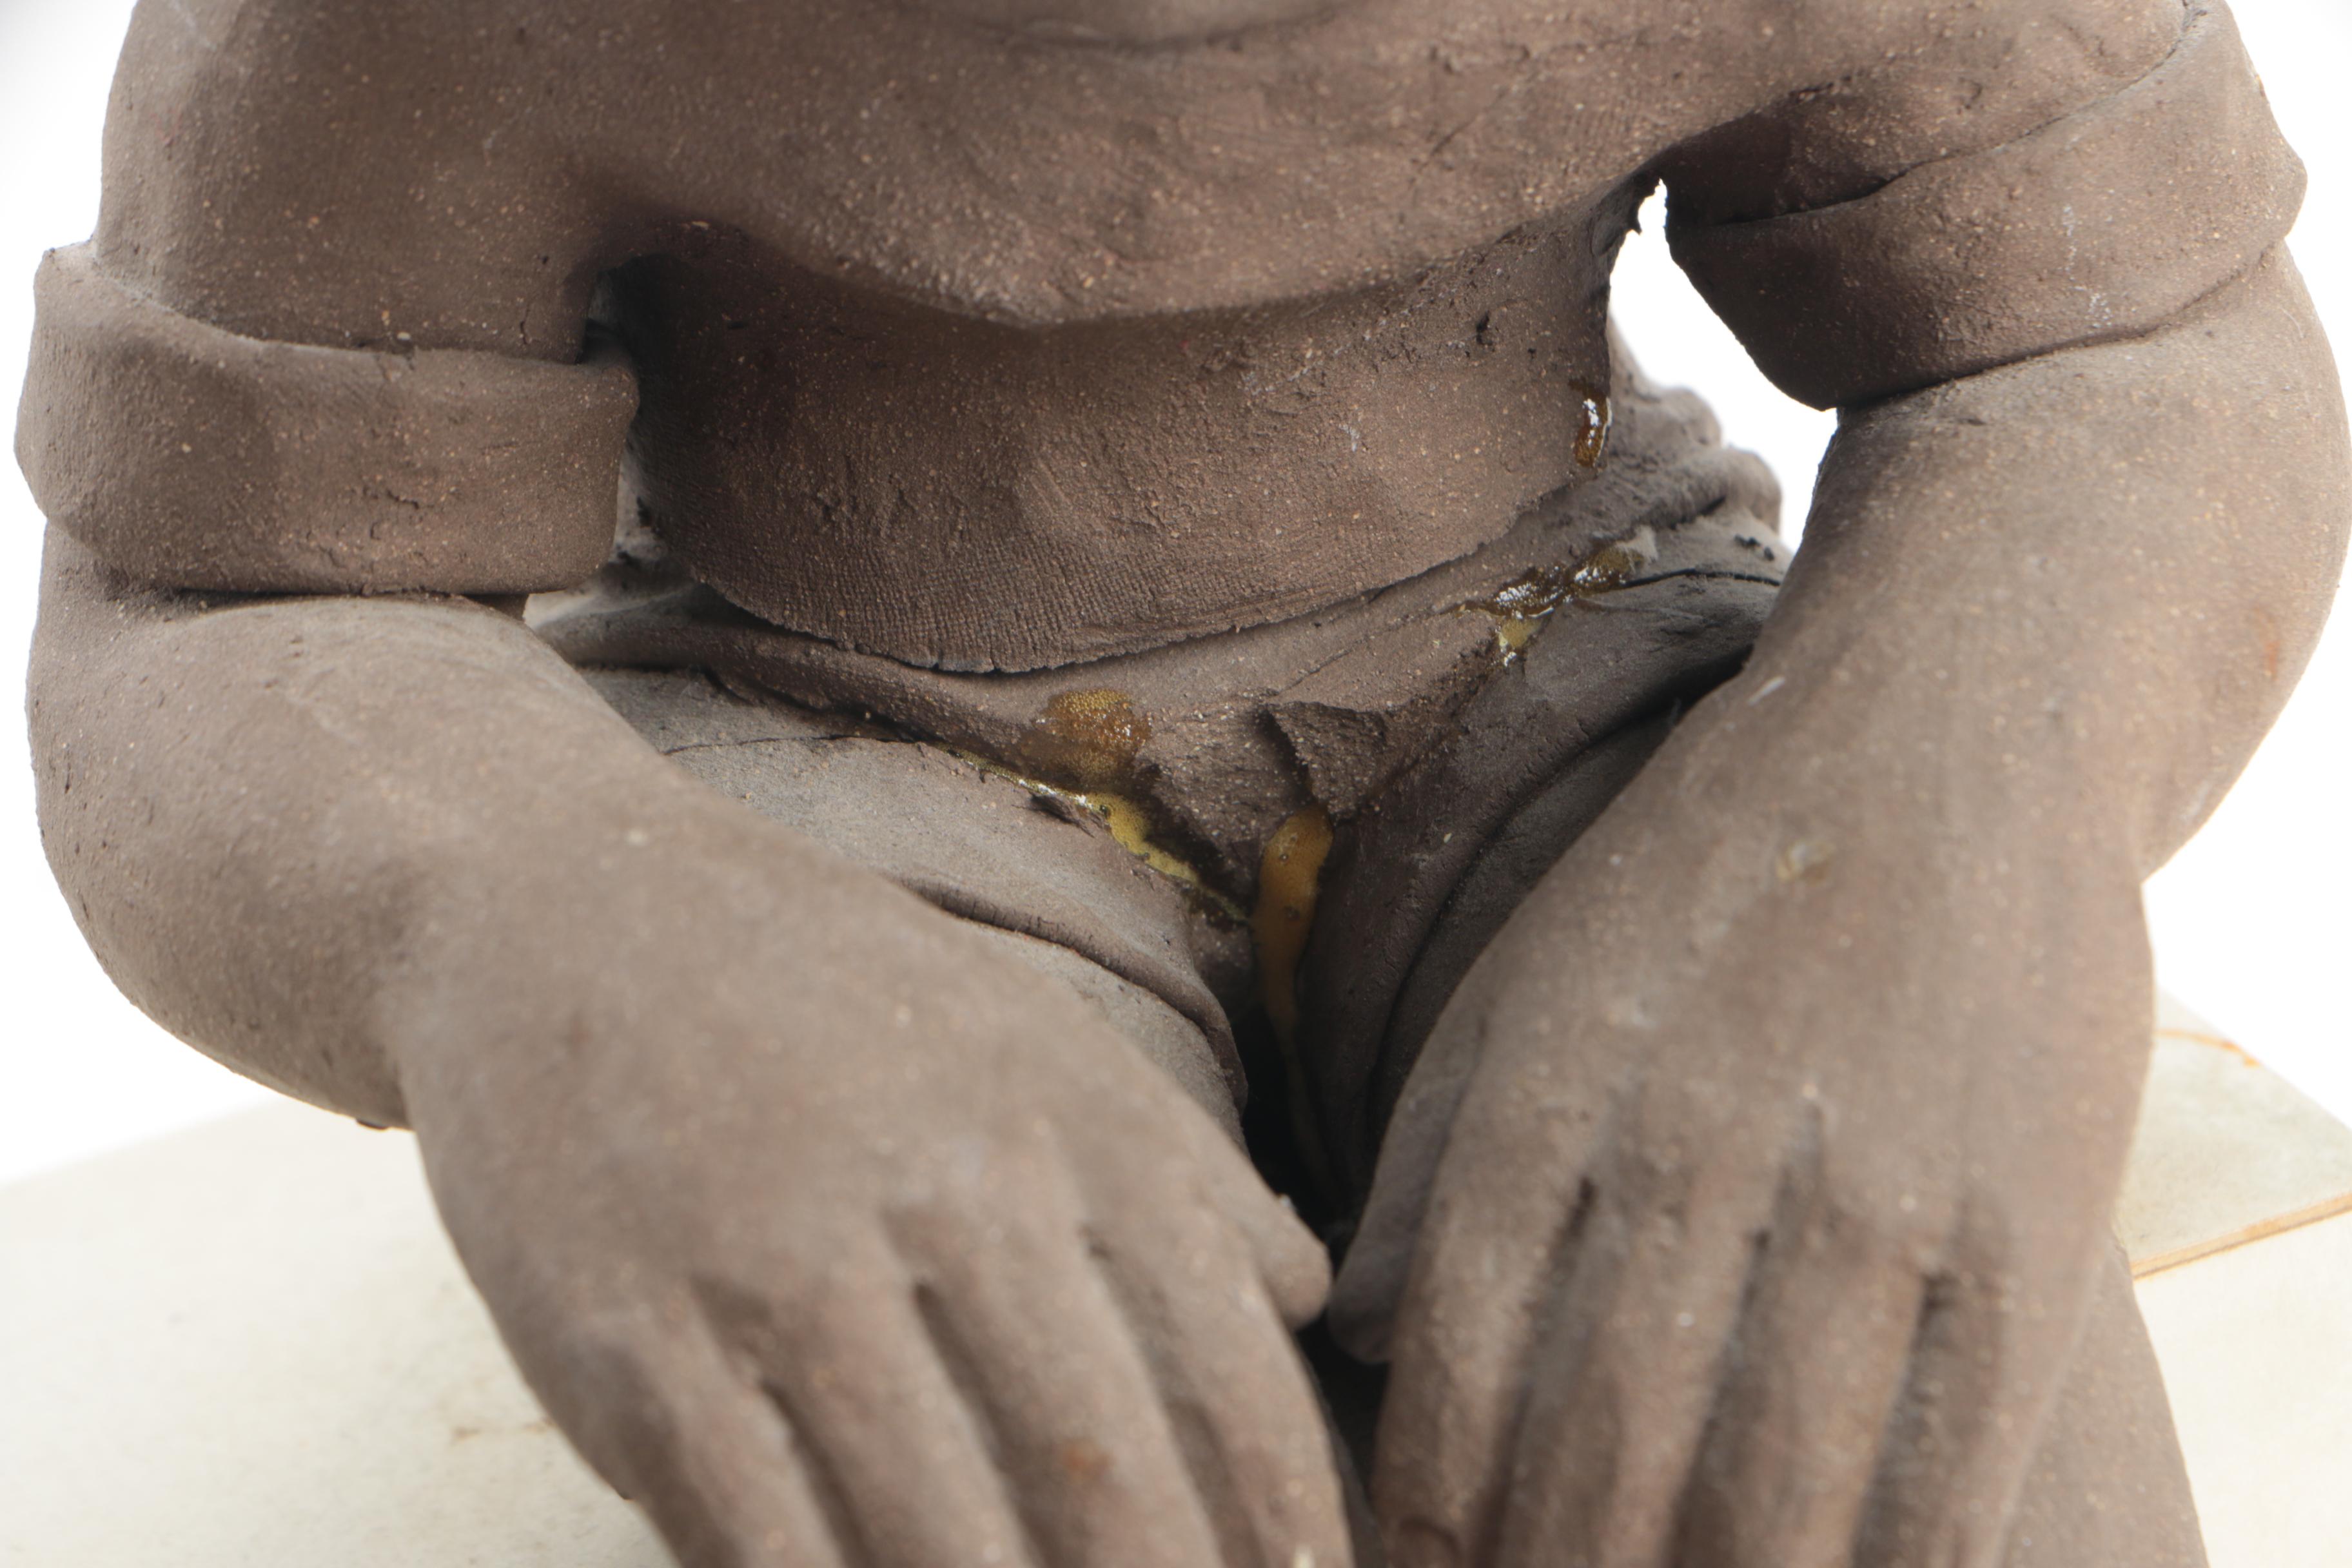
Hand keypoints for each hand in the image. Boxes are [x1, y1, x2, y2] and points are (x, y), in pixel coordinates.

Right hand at [393, 817, 1349, 1567]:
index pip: (1232, 1377)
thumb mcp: (1038, 1035)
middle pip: (1103, 1488)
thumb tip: (1308, 1309)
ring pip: (939, 1549)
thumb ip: (1180, 1171)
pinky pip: (760, 1552)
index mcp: (1073, 1128)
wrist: (569, 911)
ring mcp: (779, 1281)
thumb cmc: (837, 992)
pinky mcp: (631, 1353)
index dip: (1287, 1526)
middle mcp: (946, 1201)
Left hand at [1329, 699, 2151, 1567]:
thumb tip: (1348, 1339)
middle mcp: (1697, 1150)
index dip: (1434, 1522)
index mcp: (1548, 1095)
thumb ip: (1433, 1162)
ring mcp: (1875, 1190)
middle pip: (1601, 1462)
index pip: (1454, 1375)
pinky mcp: (2027, 1216)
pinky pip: (1952, 1465)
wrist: (1942, 733)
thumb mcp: (1531, 987)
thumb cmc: (1702, 881)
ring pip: (1771, 1492)